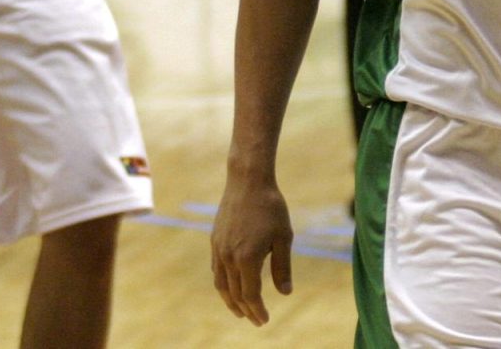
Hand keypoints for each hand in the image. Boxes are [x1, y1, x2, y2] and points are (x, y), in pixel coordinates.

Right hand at [211, 173, 294, 325]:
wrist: (247, 180)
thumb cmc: (270, 207)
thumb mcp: (283, 237)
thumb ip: (282, 267)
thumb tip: (285, 293)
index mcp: (247, 258)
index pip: (250, 294)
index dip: (257, 310)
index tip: (264, 320)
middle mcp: (229, 257)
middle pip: (234, 293)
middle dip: (246, 310)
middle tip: (256, 321)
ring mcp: (219, 248)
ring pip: (221, 284)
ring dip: (230, 300)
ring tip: (240, 310)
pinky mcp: (215, 240)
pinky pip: (216, 269)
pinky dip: (223, 283)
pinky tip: (231, 285)